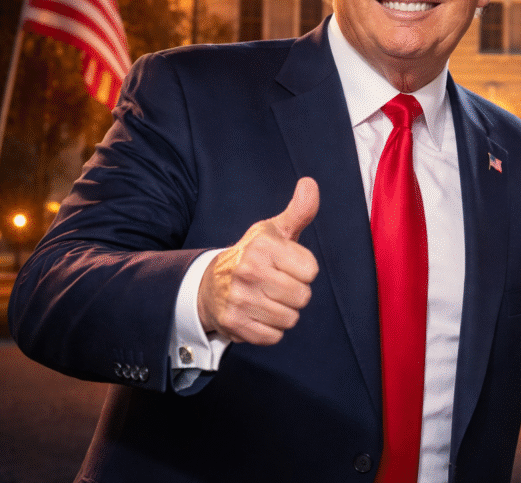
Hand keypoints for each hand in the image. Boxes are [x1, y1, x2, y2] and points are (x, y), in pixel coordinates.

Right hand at [197, 177, 319, 344]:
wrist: (209, 284)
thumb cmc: (253, 256)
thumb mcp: (274, 231)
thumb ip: (299, 211)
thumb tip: (310, 184)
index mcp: (262, 246)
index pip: (311, 271)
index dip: (303, 270)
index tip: (287, 265)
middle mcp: (249, 271)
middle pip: (303, 297)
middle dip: (295, 293)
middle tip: (276, 285)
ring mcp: (239, 299)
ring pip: (290, 319)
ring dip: (283, 313)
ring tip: (267, 299)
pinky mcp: (234, 324)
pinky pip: (274, 337)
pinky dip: (270, 330)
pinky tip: (257, 314)